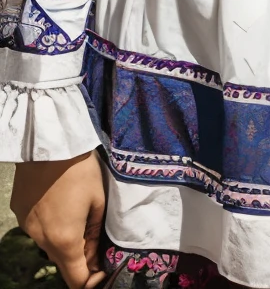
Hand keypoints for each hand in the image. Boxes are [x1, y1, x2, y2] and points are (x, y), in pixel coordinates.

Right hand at [11, 152, 106, 288]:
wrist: (50, 143)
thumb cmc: (81, 170)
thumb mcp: (98, 201)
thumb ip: (95, 234)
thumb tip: (96, 257)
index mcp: (64, 241)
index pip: (75, 280)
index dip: (90, 280)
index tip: (101, 268)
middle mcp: (41, 240)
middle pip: (61, 261)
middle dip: (77, 256)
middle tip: (92, 235)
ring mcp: (26, 227)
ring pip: (47, 243)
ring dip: (61, 237)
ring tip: (74, 212)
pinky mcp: (18, 212)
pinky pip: (36, 227)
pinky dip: (48, 223)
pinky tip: (56, 200)